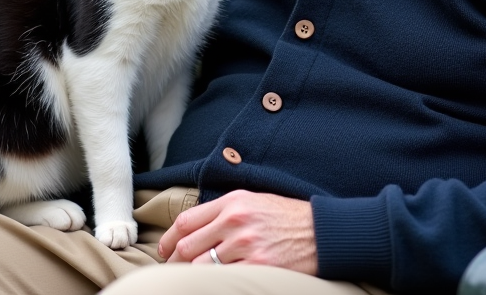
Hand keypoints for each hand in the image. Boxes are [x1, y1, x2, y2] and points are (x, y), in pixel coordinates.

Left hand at [157, 190, 316, 273]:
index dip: (169, 239)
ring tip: (190, 278)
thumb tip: (194, 228)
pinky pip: (224, 279)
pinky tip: (214, 283)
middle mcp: (235, 221)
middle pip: (188, 246)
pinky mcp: (258, 266)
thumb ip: (224, 210)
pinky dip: (214, 283)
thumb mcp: (253, 200)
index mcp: (232, 202)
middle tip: (172, 269)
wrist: (321, 231)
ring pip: (202, 267)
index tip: (164, 250)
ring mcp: (246, 245)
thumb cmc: (286, 216)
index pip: (186, 221)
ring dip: (192, 275)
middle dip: (174, 261)